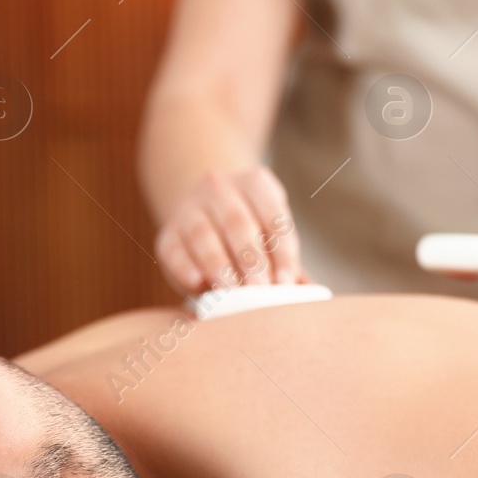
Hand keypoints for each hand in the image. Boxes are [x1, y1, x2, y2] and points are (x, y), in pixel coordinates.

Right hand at [153, 166, 305, 294]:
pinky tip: (198, 284)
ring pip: (203, 234)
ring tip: (232, 292)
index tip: (286, 282)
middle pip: (237, 223)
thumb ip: (289, 262)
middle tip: (261, 290)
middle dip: (250, 259)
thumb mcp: (272, 233)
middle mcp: (219, 187)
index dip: (281, 251)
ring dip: (218, 265)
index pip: (273, 215)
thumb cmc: (251, 231)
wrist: (204, 211)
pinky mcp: (167, 233)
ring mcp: (189, 207)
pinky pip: (174, 250)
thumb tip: (310, 294)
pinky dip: (185, 268)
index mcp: (256, 182)